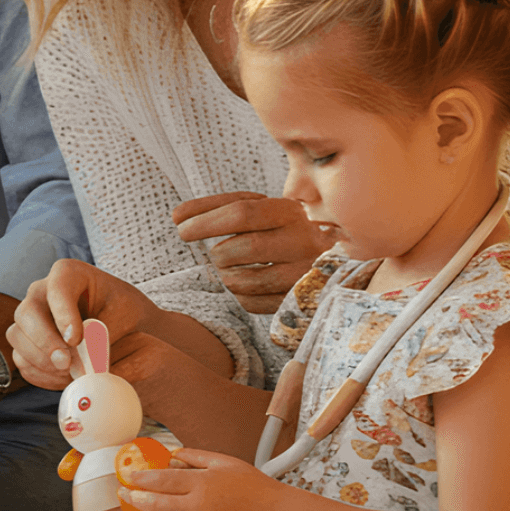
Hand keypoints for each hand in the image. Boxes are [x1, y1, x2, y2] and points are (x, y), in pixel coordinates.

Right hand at [7, 259, 161, 390]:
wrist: (128, 336)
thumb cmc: (129, 320)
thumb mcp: (133, 321)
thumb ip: (116, 340)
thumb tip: (96, 367)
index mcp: (71, 275)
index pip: (57, 287)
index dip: (62, 312)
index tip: (75, 339)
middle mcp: (44, 293)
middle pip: (27, 312)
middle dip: (44, 341)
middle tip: (66, 363)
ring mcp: (32, 319)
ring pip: (17, 336)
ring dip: (41, 361)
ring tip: (71, 373)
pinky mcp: (28, 345)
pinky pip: (22, 361)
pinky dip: (41, 375)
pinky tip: (65, 379)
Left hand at [118, 446, 281, 510]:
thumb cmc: (253, 489)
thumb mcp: (223, 462)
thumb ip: (194, 457)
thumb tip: (172, 454)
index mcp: (200, 485)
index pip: (160, 481)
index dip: (140, 478)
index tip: (129, 476)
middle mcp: (196, 509)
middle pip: (153, 505)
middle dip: (134, 499)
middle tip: (126, 494)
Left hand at [172, 194, 334, 313]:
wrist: (332, 262)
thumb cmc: (283, 230)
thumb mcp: (264, 210)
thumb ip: (225, 208)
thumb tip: (177, 216)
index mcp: (291, 211)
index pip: (242, 211)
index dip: (205, 218)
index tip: (179, 222)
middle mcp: (304, 241)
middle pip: (243, 247)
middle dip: (218, 252)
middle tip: (212, 253)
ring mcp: (305, 274)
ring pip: (245, 279)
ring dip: (226, 275)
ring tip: (229, 268)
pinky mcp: (300, 302)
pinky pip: (253, 303)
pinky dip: (239, 295)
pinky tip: (245, 284)